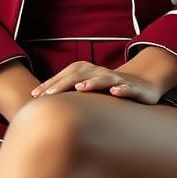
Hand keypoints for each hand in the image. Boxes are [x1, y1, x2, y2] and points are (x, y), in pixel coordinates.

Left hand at [30, 62, 163, 105]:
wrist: (142, 84)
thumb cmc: (108, 89)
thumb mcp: (87, 91)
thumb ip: (68, 95)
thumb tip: (42, 105)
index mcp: (86, 72)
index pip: (65, 77)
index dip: (50, 85)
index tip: (34, 96)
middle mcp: (99, 72)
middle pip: (79, 76)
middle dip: (63, 84)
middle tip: (49, 94)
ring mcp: (116, 79)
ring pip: (102, 79)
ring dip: (92, 82)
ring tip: (81, 87)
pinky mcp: (132, 87)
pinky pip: (126, 87)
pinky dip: (121, 88)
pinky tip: (116, 92)